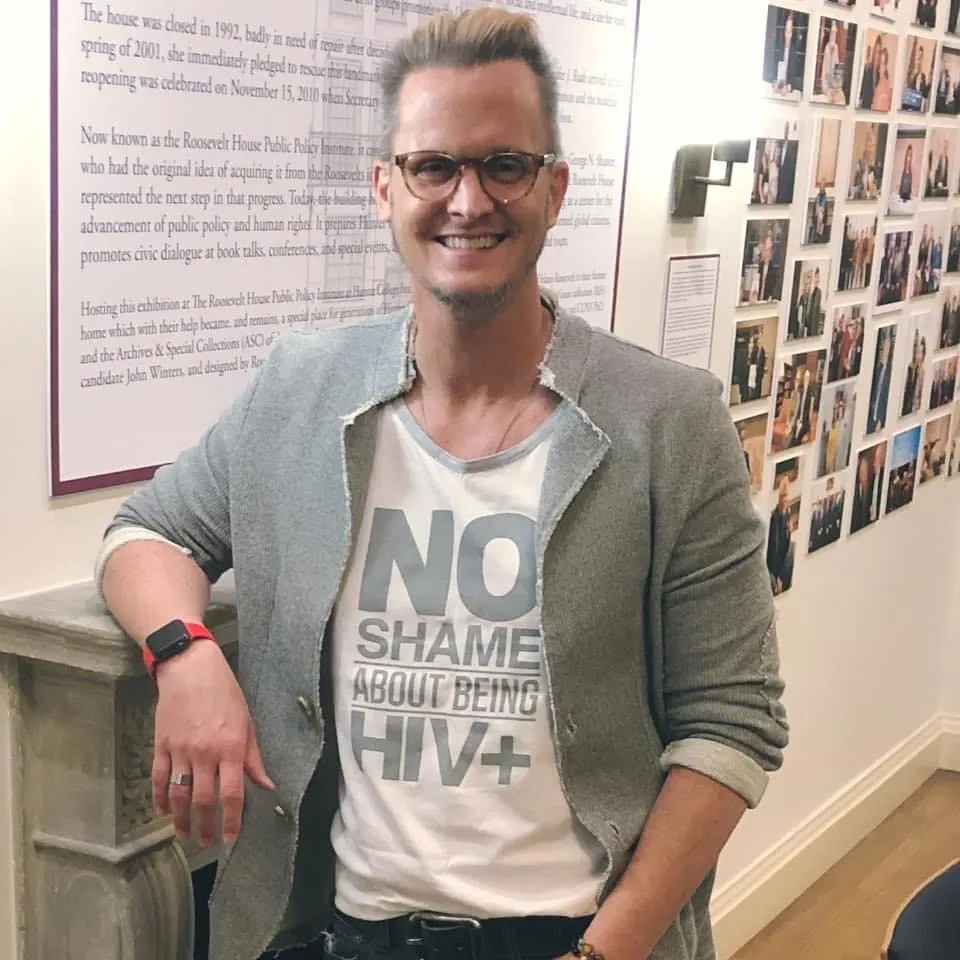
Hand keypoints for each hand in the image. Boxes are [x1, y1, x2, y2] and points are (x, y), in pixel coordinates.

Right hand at [151, 640, 274, 846]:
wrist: (190, 668)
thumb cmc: (224, 692)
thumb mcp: (247, 722)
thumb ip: (254, 757)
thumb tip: (267, 785)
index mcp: (231, 747)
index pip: (232, 794)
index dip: (231, 820)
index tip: (230, 837)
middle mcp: (205, 753)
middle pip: (204, 801)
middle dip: (206, 827)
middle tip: (206, 843)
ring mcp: (180, 750)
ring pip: (179, 795)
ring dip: (182, 820)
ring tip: (186, 835)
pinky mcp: (161, 745)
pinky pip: (158, 779)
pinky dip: (160, 799)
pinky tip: (165, 811)